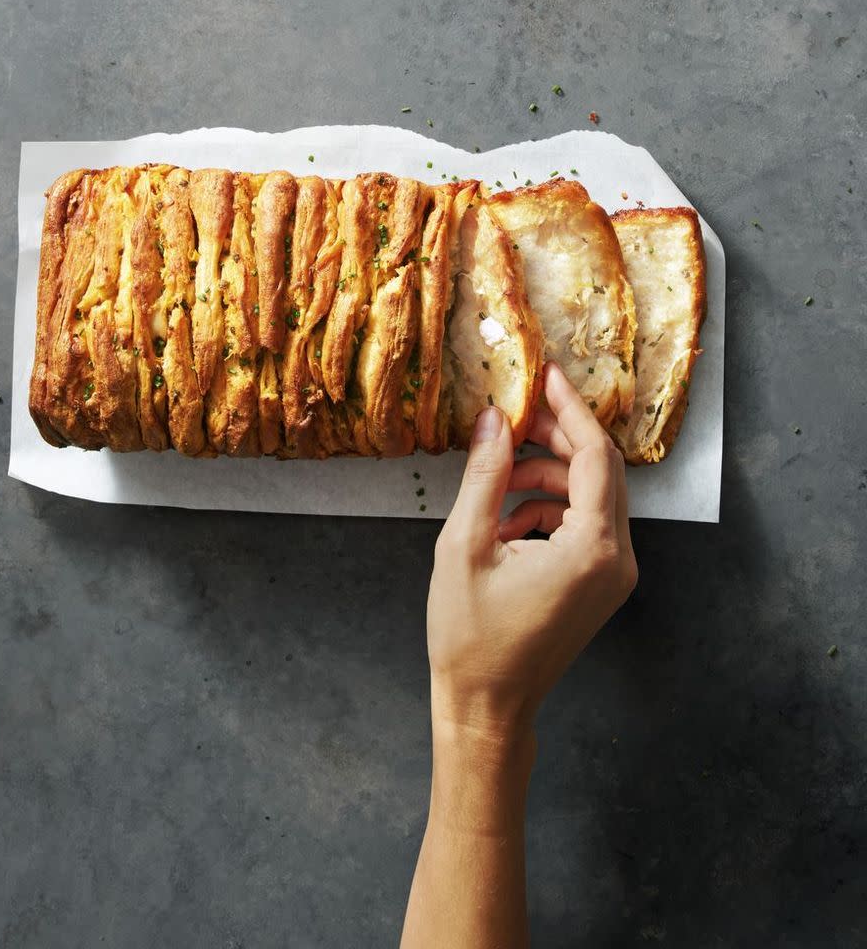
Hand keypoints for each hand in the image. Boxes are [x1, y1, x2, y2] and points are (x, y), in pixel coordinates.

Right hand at [428, 361, 637, 746]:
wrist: (486, 707)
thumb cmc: (471, 637)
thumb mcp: (465, 544)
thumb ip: (485, 473)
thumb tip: (496, 418)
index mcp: (593, 548)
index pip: (594, 455)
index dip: (568, 408)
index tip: (545, 374)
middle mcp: (618, 559)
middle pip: (600, 470)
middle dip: (556, 436)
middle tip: (513, 416)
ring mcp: (614, 575)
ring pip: (591, 495)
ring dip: (547, 474)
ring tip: (496, 483)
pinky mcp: (601, 583)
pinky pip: (585, 523)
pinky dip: (549, 508)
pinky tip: (505, 523)